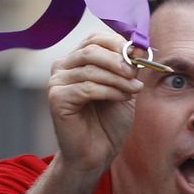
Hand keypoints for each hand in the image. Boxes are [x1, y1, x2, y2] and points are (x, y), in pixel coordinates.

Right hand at [47, 33, 142, 175]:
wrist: (96, 153)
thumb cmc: (108, 122)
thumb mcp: (124, 87)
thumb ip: (128, 67)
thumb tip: (137, 46)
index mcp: (76, 60)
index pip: (94, 39)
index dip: (117, 44)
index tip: (138, 54)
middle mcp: (62, 67)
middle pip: (91, 50)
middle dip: (118, 60)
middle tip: (135, 72)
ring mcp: (56, 82)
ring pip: (91, 69)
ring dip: (117, 79)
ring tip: (134, 89)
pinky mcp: (56, 98)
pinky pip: (86, 87)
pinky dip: (109, 91)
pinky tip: (122, 99)